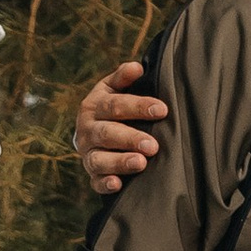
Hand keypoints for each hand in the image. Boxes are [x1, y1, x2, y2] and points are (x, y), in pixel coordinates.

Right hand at [75, 60, 167, 195]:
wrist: (89, 131)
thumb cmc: (110, 107)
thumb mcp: (113, 89)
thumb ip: (123, 78)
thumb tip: (137, 66)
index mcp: (94, 106)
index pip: (115, 105)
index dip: (139, 107)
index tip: (162, 110)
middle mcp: (88, 130)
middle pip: (107, 134)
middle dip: (130, 139)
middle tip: (153, 145)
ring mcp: (88, 153)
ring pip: (100, 159)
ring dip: (120, 162)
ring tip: (141, 163)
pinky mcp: (92, 174)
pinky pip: (95, 181)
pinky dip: (105, 184)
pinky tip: (118, 184)